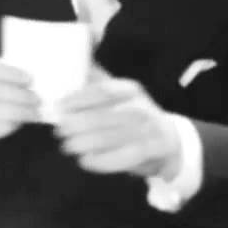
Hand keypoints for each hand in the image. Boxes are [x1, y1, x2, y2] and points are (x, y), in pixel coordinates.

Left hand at [55, 69, 181, 179]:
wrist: (168, 138)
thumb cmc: (133, 115)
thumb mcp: (120, 94)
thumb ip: (97, 82)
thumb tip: (70, 66)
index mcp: (130, 89)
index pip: (102, 91)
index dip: (78, 99)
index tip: (59, 107)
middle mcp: (140, 107)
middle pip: (102, 116)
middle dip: (75, 125)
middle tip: (59, 131)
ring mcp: (147, 129)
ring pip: (109, 138)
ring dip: (83, 143)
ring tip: (67, 146)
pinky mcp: (150, 150)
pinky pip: (122, 157)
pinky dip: (100, 161)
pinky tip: (85, 160)